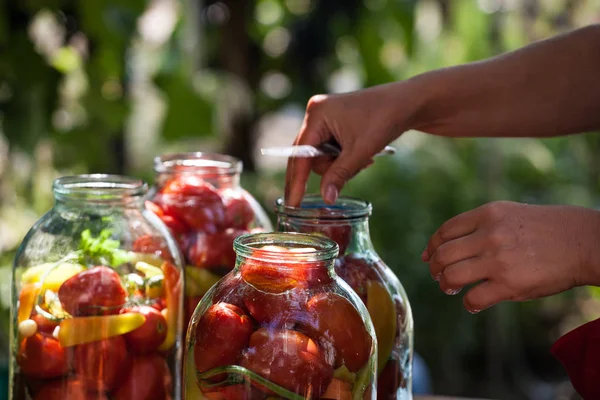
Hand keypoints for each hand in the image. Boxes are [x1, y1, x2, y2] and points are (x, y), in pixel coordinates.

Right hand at [284, 82, 416, 205]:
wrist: (407, 103)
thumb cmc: (384, 120)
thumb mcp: (359, 152)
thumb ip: (339, 175)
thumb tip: (326, 199)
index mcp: (317, 114)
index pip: (300, 155)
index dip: (296, 182)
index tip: (293, 204)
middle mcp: (316, 113)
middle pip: (308, 155)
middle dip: (328, 170)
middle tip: (333, 187)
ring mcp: (324, 117)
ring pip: (321, 156)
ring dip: (340, 165)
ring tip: (364, 161)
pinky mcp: (333, 122)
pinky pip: (329, 149)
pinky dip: (344, 158)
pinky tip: (362, 156)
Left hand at [422, 201, 599, 312]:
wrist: (582, 242)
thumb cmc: (545, 228)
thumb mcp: (509, 214)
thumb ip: (480, 225)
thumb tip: (448, 244)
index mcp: (487, 215)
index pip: (445, 231)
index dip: (432, 246)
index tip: (429, 257)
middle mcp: (488, 235)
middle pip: (442, 255)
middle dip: (435, 268)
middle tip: (438, 276)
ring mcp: (497, 260)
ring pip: (451, 277)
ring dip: (446, 285)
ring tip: (451, 289)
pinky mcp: (509, 285)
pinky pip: (473, 298)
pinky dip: (468, 303)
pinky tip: (473, 302)